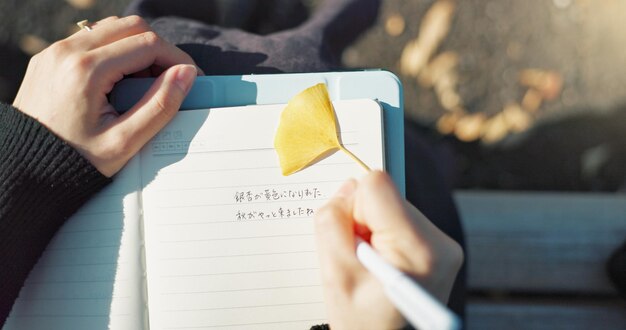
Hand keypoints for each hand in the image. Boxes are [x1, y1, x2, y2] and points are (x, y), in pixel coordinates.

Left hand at [13, 16, 200, 176]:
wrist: (26, 170)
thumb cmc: (74, 162)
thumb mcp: (125, 142)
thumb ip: (160, 106)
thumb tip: (186, 74)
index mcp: (87, 70)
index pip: (148, 44)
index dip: (177, 59)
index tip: (191, 77)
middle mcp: (67, 52)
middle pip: (131, 26)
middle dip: (159, 49)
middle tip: (171, 79)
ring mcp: (55, 52)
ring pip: (111, 28)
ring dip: (137, 47)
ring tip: (146, 83)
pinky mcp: (50, 58)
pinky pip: (91, 40)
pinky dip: (115, 51)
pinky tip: (121, 81)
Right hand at [314, 171, 463, 328]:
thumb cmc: (361, 322)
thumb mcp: (334, 275)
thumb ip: (332, 223)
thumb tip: (347, 188)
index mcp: (419, 248)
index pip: (377, 185)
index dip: (352, 208)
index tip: (351, 241)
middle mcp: (440, 241)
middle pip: (385, 196)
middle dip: (363, 222)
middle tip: (359, 261)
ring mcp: (444, 244)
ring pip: (391, 205)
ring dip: (372, 230)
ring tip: (370, 266)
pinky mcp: (439, 245)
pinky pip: (400, 219)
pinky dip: (383, 236)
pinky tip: (381, 264)